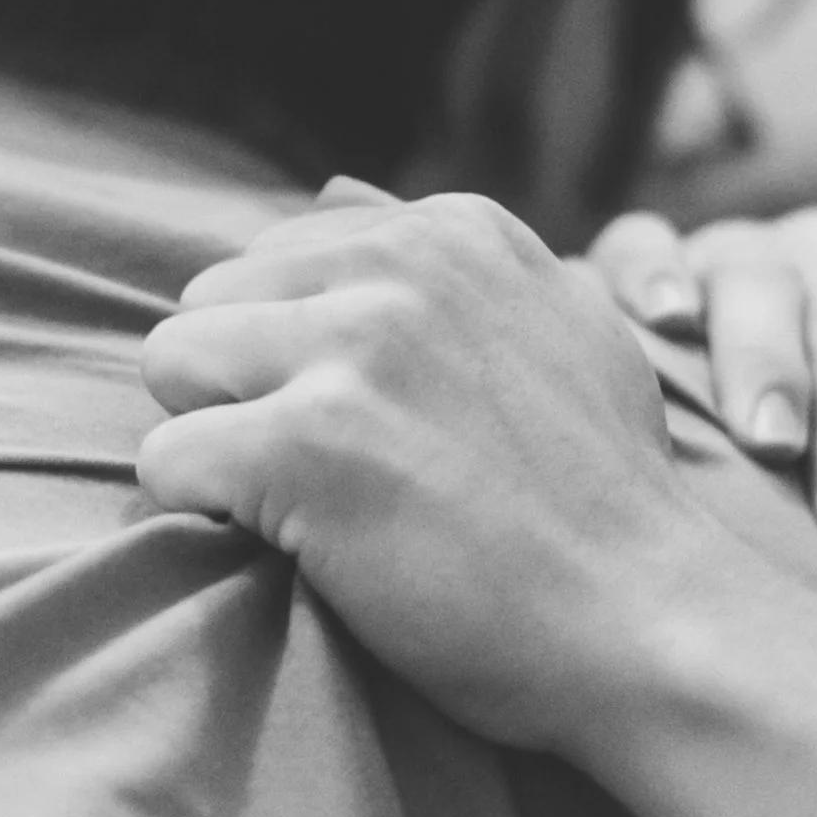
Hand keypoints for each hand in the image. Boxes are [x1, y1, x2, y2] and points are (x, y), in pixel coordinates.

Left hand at [135, 183, 759, 760]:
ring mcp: (354, 348)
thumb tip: (334, 191)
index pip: (279, 258)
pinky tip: (290, 548)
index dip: (301, 358)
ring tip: (305, 507)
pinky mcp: (306, 442)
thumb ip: (451, 263)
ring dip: (215, 444)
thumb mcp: (558, 329)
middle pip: (210, 301)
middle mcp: (403, 267)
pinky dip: (202, 516)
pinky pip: (165, 461)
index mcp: (454, 231)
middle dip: (241, 388)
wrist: (651, 625)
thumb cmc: (602, 506)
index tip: (379, 428)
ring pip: (170, 365)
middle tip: (327, 475)